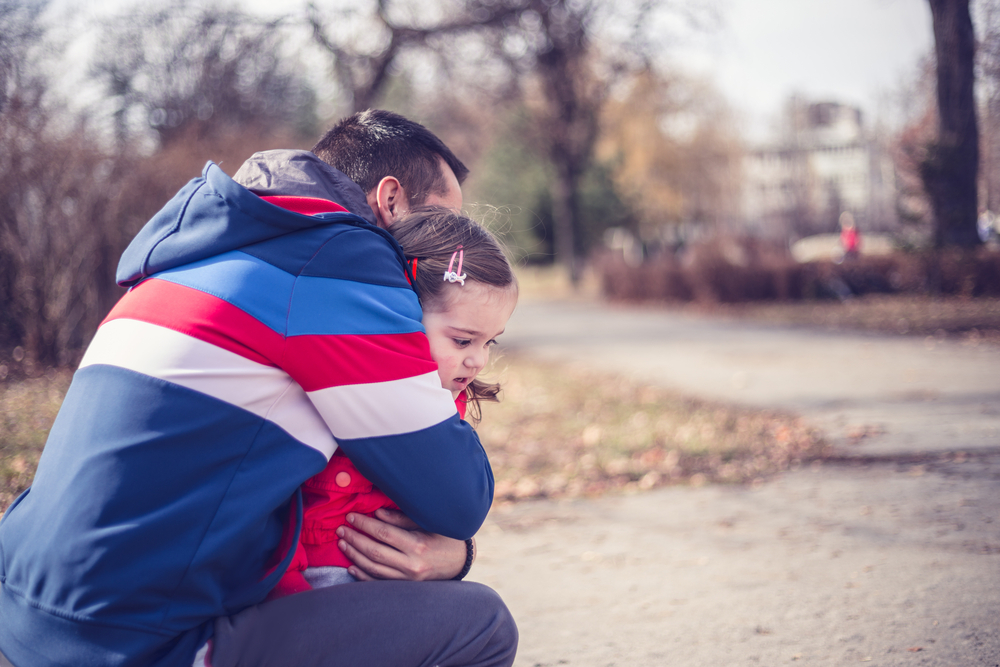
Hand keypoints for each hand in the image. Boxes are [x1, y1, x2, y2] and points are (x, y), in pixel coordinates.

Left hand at [336, 508, 471, 581]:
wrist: (460, 562)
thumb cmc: (444, 537)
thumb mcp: (427, 523)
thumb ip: (401, 520)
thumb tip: (377, 514)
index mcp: (417, 545)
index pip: (383, 534)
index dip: (364, 525)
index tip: (351, 516)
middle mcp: (411, 564)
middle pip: (375, 552)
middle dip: (355, 539)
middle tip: (341, 529)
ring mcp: (407, 579)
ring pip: (373, 569)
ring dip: (354, 555)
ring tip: (342, 544)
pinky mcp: (405, 587)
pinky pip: (379, 583)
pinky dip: (363, 575)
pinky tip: (351, 566)